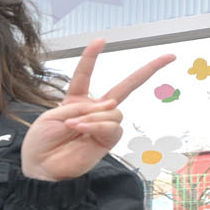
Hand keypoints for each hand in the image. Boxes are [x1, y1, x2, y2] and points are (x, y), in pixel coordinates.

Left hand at [22, 39, 173, 181]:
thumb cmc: (40, 144)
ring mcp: (103, 124)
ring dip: (92, 117)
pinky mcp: (107, 139)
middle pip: (125, 87)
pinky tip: (81, 130)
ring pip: (113, 110)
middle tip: (169, 57)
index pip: (85, 76)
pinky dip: (95, 125)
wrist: (41, 168)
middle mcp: (94, 111)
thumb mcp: (51, 117)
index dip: (91, 58)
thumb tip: (109, 107)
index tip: (100, 40)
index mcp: (76, 101)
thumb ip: (79, 108)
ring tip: (74, 127)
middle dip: (148, 70)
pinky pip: (111, 126)